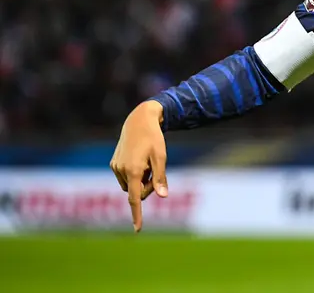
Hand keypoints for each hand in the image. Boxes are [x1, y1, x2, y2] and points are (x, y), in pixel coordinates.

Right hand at [110, 100, 166, 231]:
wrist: (139, 121)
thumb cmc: (153, 139)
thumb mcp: (161, 157)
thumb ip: (160, 178)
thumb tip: (163, 197)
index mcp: (133, 171)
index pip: (135, 199)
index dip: (138, 215)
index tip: (138, 229)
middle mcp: (121, 171)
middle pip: (137, 192)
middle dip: (147, 187)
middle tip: (154, 169)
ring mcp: (115, 167)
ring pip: (131, 185)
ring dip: (140, 180)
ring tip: (145, 161)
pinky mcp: (113, 163)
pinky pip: (126, 177)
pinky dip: (134, 174)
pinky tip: (138, 159)